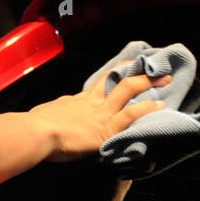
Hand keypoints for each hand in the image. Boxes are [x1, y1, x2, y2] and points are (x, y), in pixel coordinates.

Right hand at [29, 69, 170, 162]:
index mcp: (75, 101)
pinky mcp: (106, 127)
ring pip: (128, 90)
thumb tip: (53, 113)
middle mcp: (91, 102)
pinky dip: (147, 109)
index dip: (112, 79)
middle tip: (153, 67)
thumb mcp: (45, 115)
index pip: (97, 87)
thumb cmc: (34, 127)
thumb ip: (55, 114)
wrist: (37, 133)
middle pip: (116, 80)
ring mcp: (100, 112)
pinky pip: (131, 115)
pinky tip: (160, 106)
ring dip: (148, 83)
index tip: (122, 73)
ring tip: (165, 79)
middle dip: (136, 73)